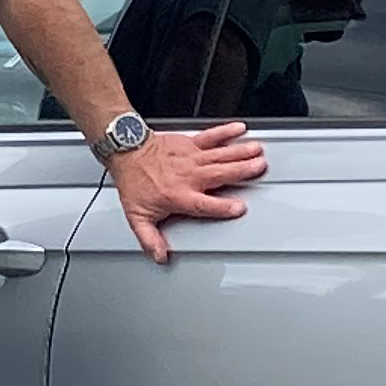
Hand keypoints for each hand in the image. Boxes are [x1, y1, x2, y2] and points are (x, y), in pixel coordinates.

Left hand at [109, 122, 267, 264]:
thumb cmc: (134, 182)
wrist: (126, 152)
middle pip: (221, 174)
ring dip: (240, 152)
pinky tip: (240, 129)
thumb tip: (160, 256)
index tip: (240, 208)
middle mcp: (189, 176)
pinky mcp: (190, 143)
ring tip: (257, 151)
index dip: (223, 207)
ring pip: (221, 155)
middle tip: (259, 168)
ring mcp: (191, 157)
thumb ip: (150, 239)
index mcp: (179, 196)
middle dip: (242, 170)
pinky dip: (226, 131)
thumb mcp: (137, 217)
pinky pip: (211, 136)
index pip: (205, 204)